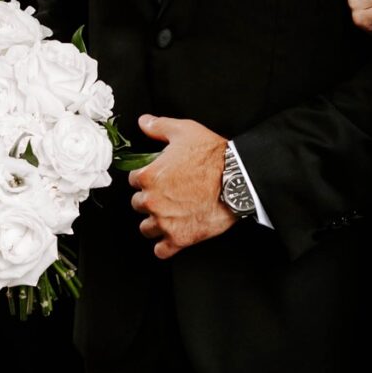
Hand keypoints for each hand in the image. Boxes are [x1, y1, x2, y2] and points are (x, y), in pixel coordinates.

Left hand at [129, 115, 236, 258]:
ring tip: (169, 215)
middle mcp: (152, 202)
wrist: (238, 179)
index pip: (133, 180)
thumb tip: (144, 122)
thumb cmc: (213, 156)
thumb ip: (159, 126)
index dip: (145, 177)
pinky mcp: (180, 238)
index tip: (157, 177)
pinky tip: (172, 236)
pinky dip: (165, 246)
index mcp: (149, 177)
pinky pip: (161, 251)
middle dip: (150, 199)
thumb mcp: (184, 131)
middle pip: (138, 205)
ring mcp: (165, 222)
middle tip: (167, 194)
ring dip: (155, 222)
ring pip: (146, 228)